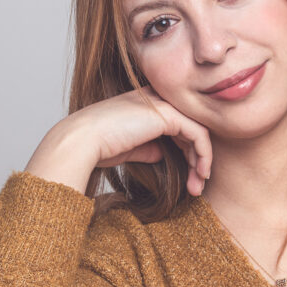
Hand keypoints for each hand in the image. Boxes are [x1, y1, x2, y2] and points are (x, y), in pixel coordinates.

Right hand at [25, 85, 213, 197]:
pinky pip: (198, 134)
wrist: (82, 141)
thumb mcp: (130, 148)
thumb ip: (148, 147)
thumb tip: (162, 153)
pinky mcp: (167, 114)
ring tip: (197, 188)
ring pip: (199, 131)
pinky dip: (203, 155)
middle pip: (191, 128)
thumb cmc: (98, 147)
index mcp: (146, 103)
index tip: (189, 178)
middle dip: (198, 160)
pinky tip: (200, 174)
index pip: (179, 124)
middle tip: (196, 188)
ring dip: (202, 162)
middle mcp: (157, 99)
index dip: (188, 151)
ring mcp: (163, 103)